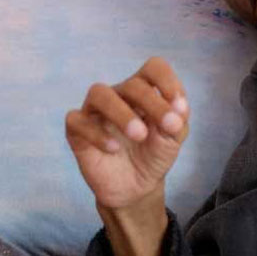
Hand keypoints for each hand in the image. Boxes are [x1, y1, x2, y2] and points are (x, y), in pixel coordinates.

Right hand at [65, 57, 189, 209]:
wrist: (136, 187)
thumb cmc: (154, 154)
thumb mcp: (174, 138)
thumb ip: (178, 120)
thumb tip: (179, 106)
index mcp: (145, 90)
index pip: (153, 68)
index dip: (167, 81)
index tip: (180, 106)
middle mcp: (119, 94)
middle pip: (132, 84)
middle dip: (153, 103)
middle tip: (168, 127)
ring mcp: (96, 110)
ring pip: (99, 94)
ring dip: (122, 112)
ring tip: (139, 134)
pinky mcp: (77, 129)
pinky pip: (77, 121)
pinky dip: (97, 134)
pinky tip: (114, 148)